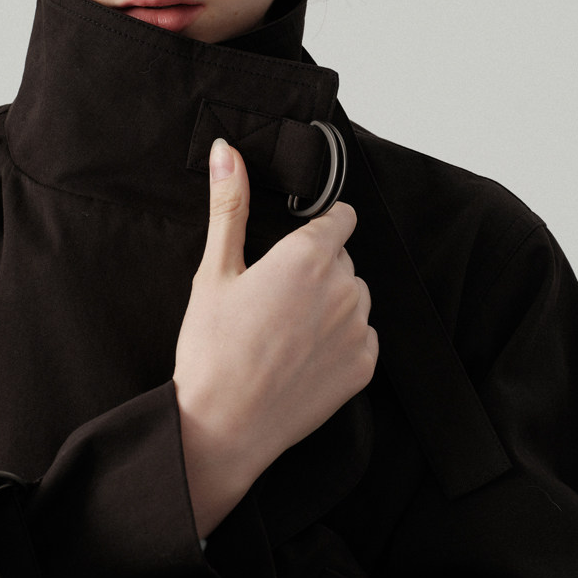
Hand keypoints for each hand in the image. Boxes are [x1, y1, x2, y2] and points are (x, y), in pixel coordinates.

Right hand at [174, 138, 377, 537]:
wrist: (223, 427)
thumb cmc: (212, 349)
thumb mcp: (215, 272)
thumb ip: (230, 206)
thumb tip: (227, 150)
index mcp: (308, 256)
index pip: (341, 217)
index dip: (319, 225)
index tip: (295, 244)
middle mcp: (345, 287)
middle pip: (344, 259)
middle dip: (317, 269)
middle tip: (273, 299)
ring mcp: (359, 329)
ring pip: (354, 298)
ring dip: (331, 305)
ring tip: (284, 332)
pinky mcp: (365, 366)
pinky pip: (362, 337)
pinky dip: (339, 342)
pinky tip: (301, 358)